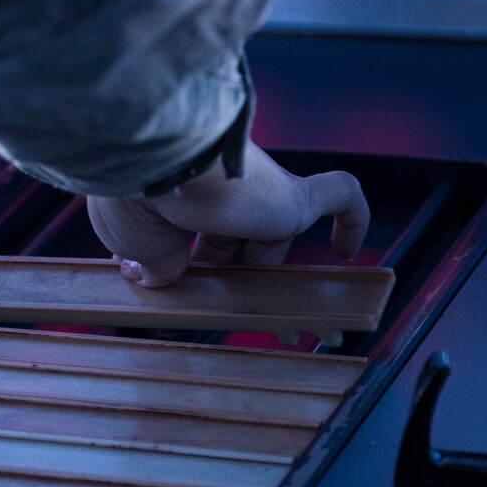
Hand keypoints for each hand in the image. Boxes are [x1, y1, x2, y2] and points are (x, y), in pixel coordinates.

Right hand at [87, 143, 369, 286]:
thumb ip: (155, 264)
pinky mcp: (293, 197)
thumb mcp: (134, 244)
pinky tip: (348, 250)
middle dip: (232, 275)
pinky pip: (339, 197)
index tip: (177, 288)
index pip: (198, 233)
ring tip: (288, 325)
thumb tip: (155, 276)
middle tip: (230, 314)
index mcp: (182, 196)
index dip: (192, 264)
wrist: (154, 161)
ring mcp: (261, 193)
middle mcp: (223, 190)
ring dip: (280, 276)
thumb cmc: (135, 197)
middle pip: (239, 238)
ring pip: (280, 234)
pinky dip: (351, 219)